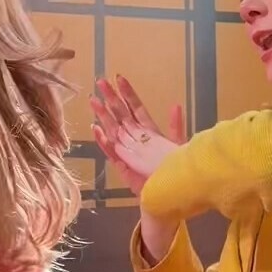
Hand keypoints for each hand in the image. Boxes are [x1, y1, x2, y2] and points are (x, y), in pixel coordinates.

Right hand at [91, 76, 184, 196]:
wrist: (168, 192)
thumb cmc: (172, 170)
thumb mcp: (178, 145)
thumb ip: (175, 126)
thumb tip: (175, 105)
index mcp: (148, 131)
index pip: (135, 108)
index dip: (127, 93)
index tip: (119, 78)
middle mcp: (135, 139)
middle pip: (121, 115)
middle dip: (110, 99)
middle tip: (100, 82)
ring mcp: (127, 151)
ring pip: (112, 129)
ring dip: (103, 116)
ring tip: (93, 101)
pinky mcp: (123, 165)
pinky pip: (111, 151)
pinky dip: (104, 141)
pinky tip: (96, 129)